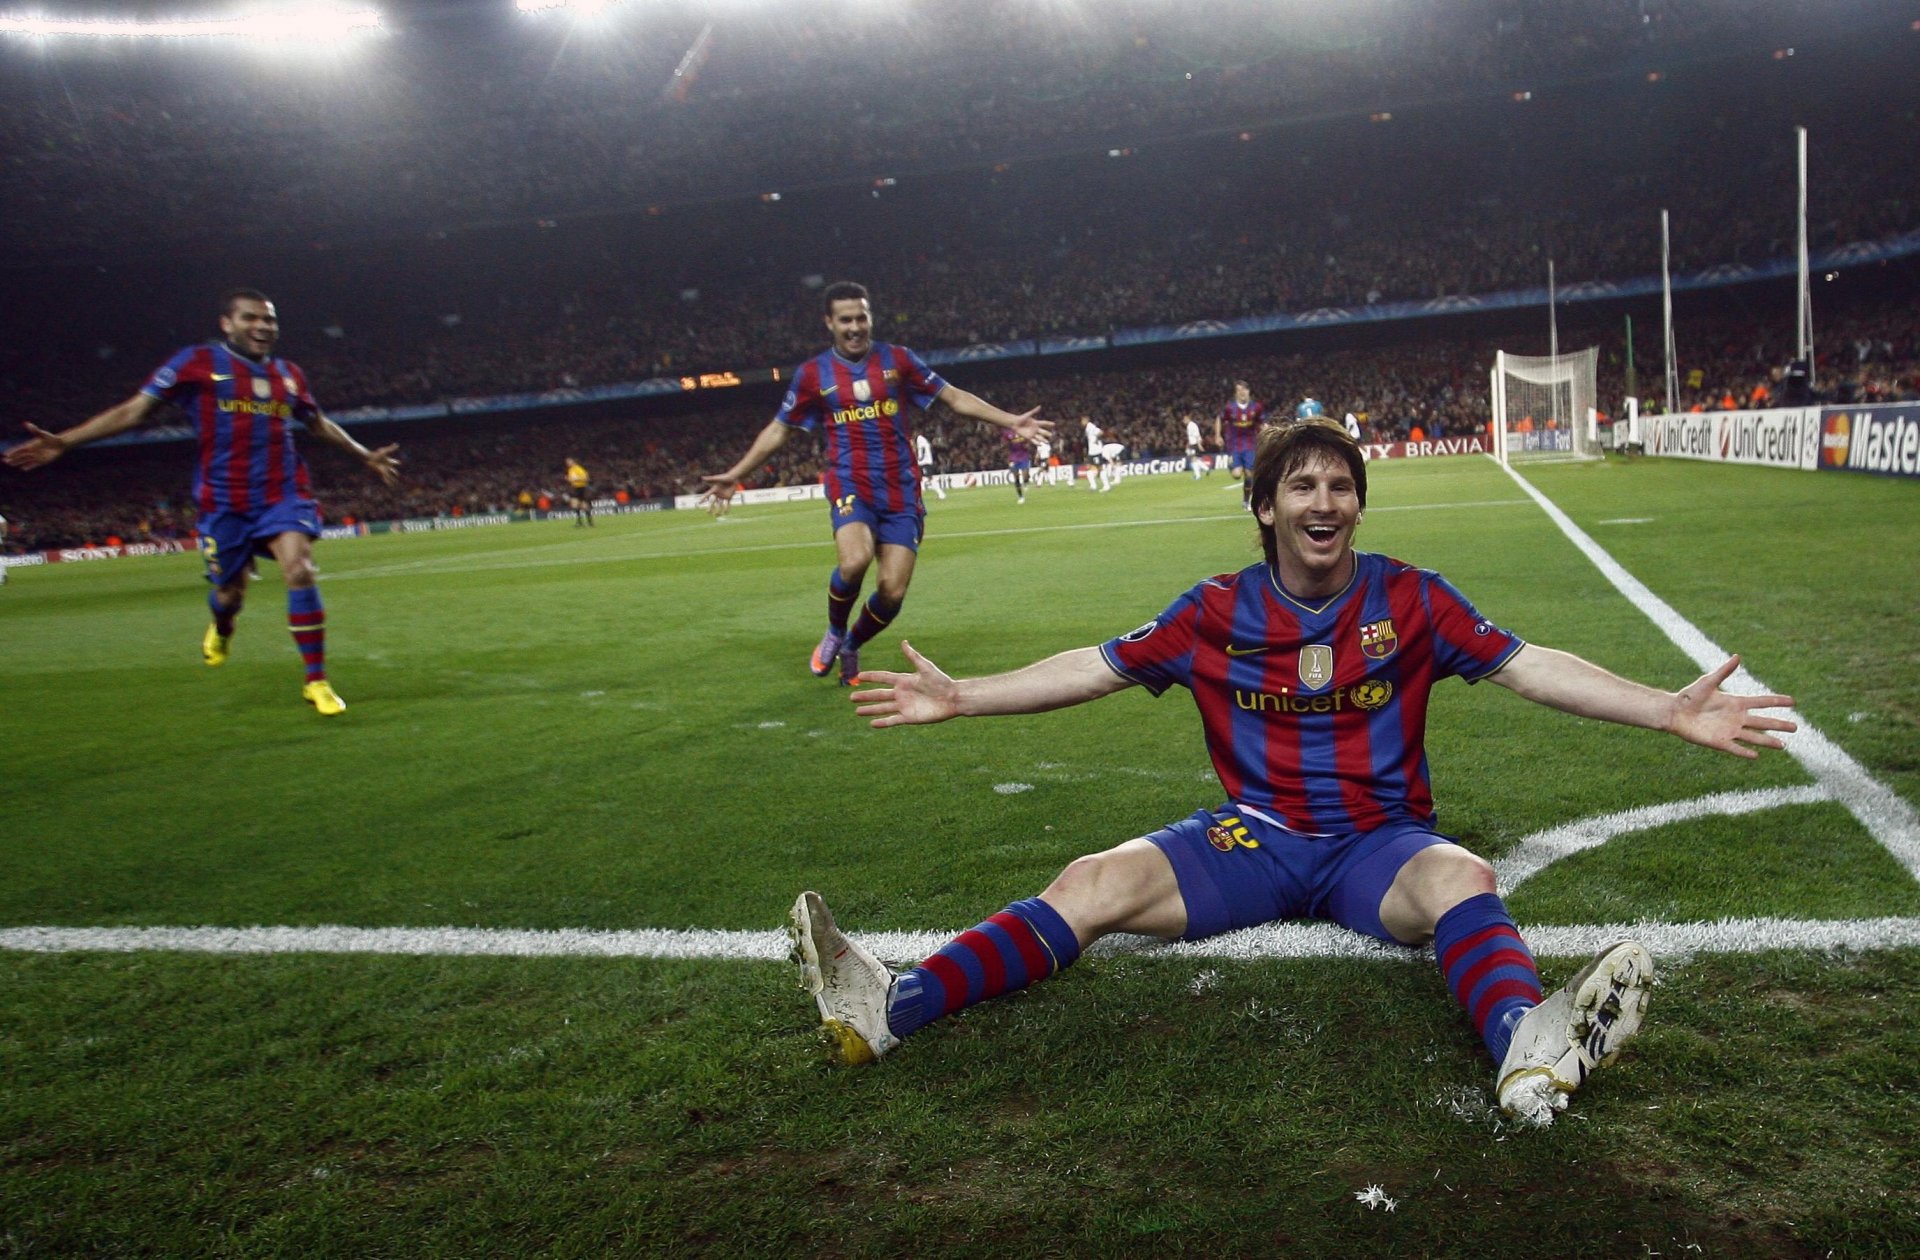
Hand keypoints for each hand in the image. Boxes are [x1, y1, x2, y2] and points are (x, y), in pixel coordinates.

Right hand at [3, 424, 68, 471]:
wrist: (60, 444)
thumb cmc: (51, 438)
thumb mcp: (42, 434)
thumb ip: (34, 430)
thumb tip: (26, 423)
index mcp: (31, 445)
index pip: (19, 449)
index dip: (13, 452)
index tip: (6, 454)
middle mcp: (32, 451)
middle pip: (20, 456)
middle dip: (13, 458)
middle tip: (5, 461)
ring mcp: (37, 456)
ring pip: (25, 460)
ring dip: (18, 462)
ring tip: (10, 464)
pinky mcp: (42, 461)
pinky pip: (34, 464)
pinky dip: (29, 466)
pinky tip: (23, 469)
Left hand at [363, 444, 400, 485]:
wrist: (370, 458)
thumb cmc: (377, 454)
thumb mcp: (385, 451)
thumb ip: (391, 448)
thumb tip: (397, 445)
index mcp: (388, 461)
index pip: (393, 462)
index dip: (396, 462)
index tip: (399, 463)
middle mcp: (386, 466)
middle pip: (392, 470)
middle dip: (395, 473)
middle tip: (397, 475)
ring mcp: (384, 470)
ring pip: (390, 476)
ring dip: (392, 480)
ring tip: (395, 483)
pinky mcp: (381, 472)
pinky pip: (386, 478)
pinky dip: (388, 482)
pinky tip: (390, 485)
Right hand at [697, 474, 738, 516]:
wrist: (733, 478)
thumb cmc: (725, 477)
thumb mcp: (717, 478)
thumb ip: (710, 479)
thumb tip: (702, 478)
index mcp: (714, 490)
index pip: (707, 495)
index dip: (703, 499)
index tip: (698, 503)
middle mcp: (718, 494)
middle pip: (712, 502)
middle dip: (710, 507)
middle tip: (707, 512)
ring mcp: (723, 496)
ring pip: (719, 505)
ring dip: (717, 510)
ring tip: (716, 515)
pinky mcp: (728, 497)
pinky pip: (727, 504)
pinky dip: (726, 509)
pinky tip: (725, 513)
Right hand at [850, 640, 960, 726]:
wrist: (952, 698)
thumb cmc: (941, 681)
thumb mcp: (925, 667)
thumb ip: (913, 656)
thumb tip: (903, 642)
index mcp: (904, 680)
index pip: (883, 677)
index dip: (871, 677)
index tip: (858, 676)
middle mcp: (901, 693)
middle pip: (879, 694)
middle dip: (865, 696)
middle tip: (851, 696)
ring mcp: (904, 706)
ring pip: (882, 708)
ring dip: (870, 709)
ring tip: (857, 711)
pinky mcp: (909, 717)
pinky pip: (892, 720)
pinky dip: (882, 722)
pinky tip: (872, 724)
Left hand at [1010, 410, 1052, 443]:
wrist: (1015, 423)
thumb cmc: (1021, 418)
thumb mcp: (1028, 414)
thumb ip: (1034, 411)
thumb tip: (1040, 406)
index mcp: (1036, 423)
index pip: (1044, 423)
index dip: (1049, 424)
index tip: (1054, 424)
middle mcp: (1036, 429)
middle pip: (1043, 432)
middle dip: (1047, 434)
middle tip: (1051, 435)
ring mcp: (1033, 433)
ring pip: (1040, 437)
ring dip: (1043, 440)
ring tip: (1047, 442)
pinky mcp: (1029, 437)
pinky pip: (1034, 441)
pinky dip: (1037, 443)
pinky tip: (1040, 444)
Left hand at [1669, 655, 1796, 758]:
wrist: (1674, 711)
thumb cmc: (1689, 695)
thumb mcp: (1708, 682)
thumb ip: (1724, 671)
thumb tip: (1738, 656)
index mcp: (1736, 703)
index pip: (1761, 702)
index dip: (1777, 701)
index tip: (1793, 702)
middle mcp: (1736, 718)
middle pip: (1762, 722)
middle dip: (1779, 725)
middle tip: (1796, 728)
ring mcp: (1729, 730)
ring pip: (1754, 737)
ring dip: (1768, 741)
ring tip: (1783, 745)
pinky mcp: (1719, 741)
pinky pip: (1735, 748)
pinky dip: (1745, 752)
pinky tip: (1756, 756)